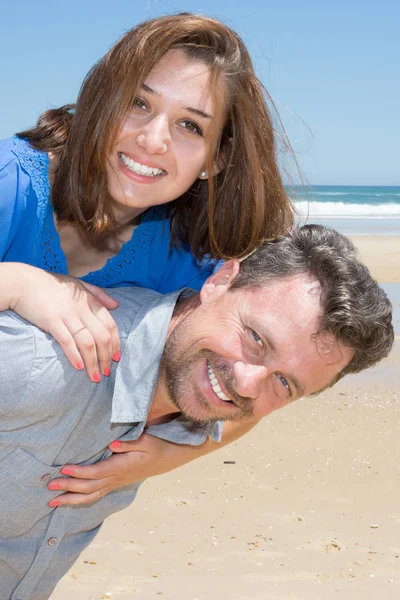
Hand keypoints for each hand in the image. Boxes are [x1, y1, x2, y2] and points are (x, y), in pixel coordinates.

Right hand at [9, 265, 119, 381]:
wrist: (25, 283)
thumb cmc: (53, 284)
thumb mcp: (80, 284)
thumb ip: (99, 294)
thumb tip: (116, 305)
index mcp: (90, 301)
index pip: (110, 325)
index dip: (116, 343)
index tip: (116, 358)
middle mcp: (82, 309)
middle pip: (101, 337)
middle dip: (106, 358)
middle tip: (106, 371)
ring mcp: (67, 316)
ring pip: (87, 343)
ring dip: (93, 362)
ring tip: (95, 376)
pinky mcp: (52, 322)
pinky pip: (66, 341)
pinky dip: (74, 355)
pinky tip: (78, 367)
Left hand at [47, 435, 162, 505]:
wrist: (166, 458)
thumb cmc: (155, 446)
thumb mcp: (146, 440)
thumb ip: (129, 442)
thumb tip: (111, 444)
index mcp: (122, 467)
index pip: (97, 472)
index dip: (80, 472)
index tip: (64, 468)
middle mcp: (116, 478)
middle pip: (89, 487)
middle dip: (69, 488)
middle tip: (50, 487)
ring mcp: (115, 483)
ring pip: (91, 496)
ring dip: (71, 499)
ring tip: (53, 501)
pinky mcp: (114, 483)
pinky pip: (95, 495)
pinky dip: (81, 499)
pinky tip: (69, 500)